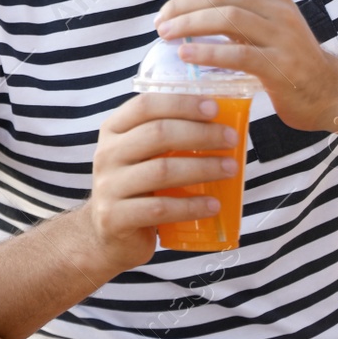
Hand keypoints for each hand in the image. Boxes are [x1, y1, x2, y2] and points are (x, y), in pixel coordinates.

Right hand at [85, 92, 238, 272]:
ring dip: (203, 168)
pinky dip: (192, 206)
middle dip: (201, 134)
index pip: (144, 105)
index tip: (214, 108)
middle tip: (231, 140)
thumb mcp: (141, 157)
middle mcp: (107, 154)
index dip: (180, 103)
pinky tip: (214, 205)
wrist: (107, 235)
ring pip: (162, 170)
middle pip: (157, 134)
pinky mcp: (114, 217)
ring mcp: (108, 186)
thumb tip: (220, 123)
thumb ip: (166, 139)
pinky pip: (160, 209)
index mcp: (113, 131)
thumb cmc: (137, 188)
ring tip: (231, 169)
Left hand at [155, 0, 337, 132]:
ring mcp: (282, 37)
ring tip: (165, 35)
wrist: (329, 91)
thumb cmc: (285, 57)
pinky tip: (186, 54)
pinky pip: (237, 54)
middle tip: (160, 22)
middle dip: (182, 4)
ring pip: (227, 18)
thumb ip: (231, 8)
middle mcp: (277, 9)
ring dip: (189, 24)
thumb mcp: (263, 23)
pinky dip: (206, 52)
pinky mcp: (280, 67)